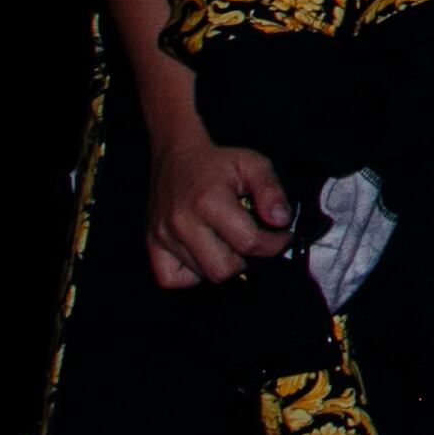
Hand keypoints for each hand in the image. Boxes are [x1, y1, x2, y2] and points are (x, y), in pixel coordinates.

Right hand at [144, 130, 292, 289]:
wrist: (177, 155)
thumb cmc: (217, 162)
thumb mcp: (253, 164)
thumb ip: (272, 192)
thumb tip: (281, 221)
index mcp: (209, 202)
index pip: (249, 243)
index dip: (274, 244)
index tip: (281, 236)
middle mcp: (182, 222)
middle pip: (223, 270)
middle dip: (245, 259)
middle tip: (249, 239)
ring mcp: (163, 236)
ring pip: (202, 275)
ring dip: (221, 262)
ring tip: (225, 239)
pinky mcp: (152, 244)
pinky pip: (172, 279)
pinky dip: (192, 273)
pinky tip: (203, 251)